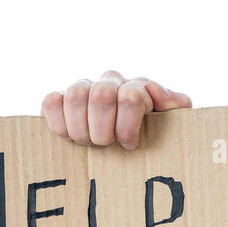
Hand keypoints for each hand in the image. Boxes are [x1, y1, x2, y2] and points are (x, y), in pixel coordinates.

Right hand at [41, 70, 192, 149]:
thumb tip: (153, 91)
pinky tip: (68, 136)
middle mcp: (111, 82)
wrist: (129, 142)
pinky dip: (58, 122)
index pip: (131, 96)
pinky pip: (51, 101)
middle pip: (102, 96)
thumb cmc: (153, 135)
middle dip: (103, 129)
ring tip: (88, 142)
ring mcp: (85, 87)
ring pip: (76, 95)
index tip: (129, 144)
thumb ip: (176, 105)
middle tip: (106, 144)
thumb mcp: (174, 123)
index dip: (127, 126)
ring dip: (81, 128)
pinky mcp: (60, 98)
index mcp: (139, 86)